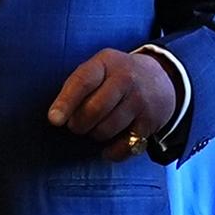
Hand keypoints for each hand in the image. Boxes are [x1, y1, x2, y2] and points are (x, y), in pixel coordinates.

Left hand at [48, 48, 176, 160]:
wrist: (161, 78)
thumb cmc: (115, 76)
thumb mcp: (99, 67)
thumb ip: (78, 84)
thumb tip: (57, 115)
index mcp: (106, 62)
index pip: (82, 82)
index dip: (66, 102)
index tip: (54, 120)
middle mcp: (125, 79)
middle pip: (95, 109)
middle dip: (78, 123)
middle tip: (75, 126)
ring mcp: (140, 101)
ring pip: (108, 128)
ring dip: (95, 135)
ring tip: (93, 128)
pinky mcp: (151, 122)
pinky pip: (126, 145)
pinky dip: (113, 152)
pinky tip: (107, 149)